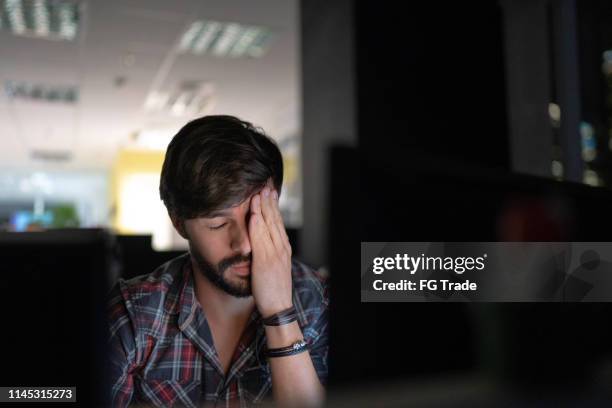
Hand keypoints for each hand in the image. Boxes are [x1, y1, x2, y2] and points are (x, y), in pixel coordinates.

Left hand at [249, 186, 292, 316]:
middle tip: (265, 185)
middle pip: (275, 220)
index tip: (269, 193)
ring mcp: (274, 254)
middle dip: (270, 202)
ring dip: (263, 208)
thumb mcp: (273, 267)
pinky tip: (254, 214)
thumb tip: (260, 244)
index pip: (278, 223)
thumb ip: (268, 254)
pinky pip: (261, 239)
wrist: (277, 306)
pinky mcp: (265, 260)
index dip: (273, 207)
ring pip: (268, 226)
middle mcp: (281, 248)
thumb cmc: (272, 289)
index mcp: (283, 249)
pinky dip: (258, 225)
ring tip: (258, 193)